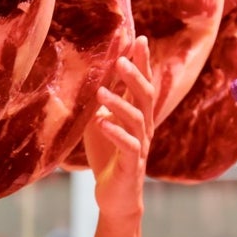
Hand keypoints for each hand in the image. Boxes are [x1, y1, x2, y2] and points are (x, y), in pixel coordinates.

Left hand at [83, 37, 154, 218]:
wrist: (115, 197)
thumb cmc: (108, 157)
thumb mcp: (102, 123)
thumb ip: (102, 102)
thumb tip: (91, 74)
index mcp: (138, 115)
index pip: (143, 84)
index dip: (143, 63)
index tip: (140, 39)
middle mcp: (144, 128)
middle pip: (146, 97)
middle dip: (135, 77)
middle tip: (122, 60)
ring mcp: (140, 146)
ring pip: (136, 120)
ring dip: (119, 104)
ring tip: (101, 92)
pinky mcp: (132, 165)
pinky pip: (128, 146)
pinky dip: (114, 133)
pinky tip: (101, 123)